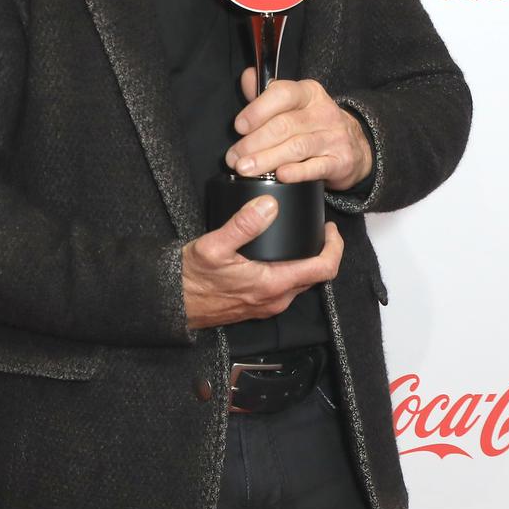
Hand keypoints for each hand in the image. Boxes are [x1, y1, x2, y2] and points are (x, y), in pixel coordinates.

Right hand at [182, 195, 343, 328]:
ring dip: (308, 260)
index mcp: (273, 285)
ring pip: (301, 282)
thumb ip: (243, 225)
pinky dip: (293, 268)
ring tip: (303, 236)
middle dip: (323, 251)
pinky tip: (282, 252)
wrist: (173, 302)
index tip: (330, 227)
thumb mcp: (214, 246)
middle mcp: (276, 299)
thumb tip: (269, 205)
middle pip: (316, 276)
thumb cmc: (192, 277)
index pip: (323, 269)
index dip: (334, 247)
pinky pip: (287, 286)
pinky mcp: (259, 304)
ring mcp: (268, 304)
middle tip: (319, 227)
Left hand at [226, 69, 372, 191]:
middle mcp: (323, 112)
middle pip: (284, 125)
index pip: (282, 94)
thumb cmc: (314, 125)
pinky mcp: (341, 161)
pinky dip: (296, 173)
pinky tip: (279, 176)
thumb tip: (247, 77)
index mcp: (309, 93)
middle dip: (254, 142)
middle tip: (235, 157)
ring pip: (296, 147)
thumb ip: (267, 95)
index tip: (239, 127)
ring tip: (246, 169)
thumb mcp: (294, 105)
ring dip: (267, 159)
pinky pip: (316, 167)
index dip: (258, 110)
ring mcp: (334, 137)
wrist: (356, 147)